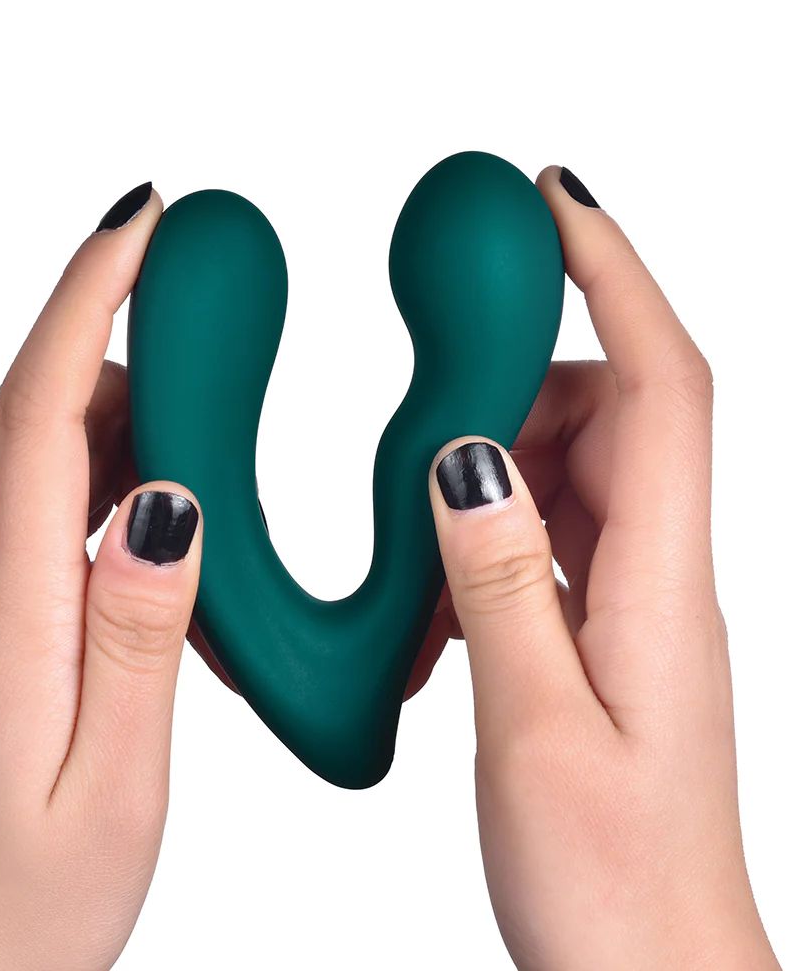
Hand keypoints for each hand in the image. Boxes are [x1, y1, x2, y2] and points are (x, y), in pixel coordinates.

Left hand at [0, 184, 203, 970]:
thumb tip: (170, 500)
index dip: (87, 297)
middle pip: (53, 420)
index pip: (39, 408)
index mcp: (13, 609)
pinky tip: (185, 569)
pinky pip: (63, 531)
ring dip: (147, 447)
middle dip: (139, 354)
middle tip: (225, 331)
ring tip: (227, 482)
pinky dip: (130, 513)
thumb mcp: (109, 783)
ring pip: (64, 475)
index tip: (139, 220)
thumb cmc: (9, 911)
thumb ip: (144, 633)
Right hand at [427, 167, 778, 968]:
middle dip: (511, 393)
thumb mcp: (534, 729)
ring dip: (481, 484)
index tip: (553, 198)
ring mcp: (627, 598)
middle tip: (424, 431)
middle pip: (605, 412)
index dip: (614, 273)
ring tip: (422, 559)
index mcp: (658, 587)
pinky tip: (437, 611)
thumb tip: (469, 455)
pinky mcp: (595, 626)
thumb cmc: (613, 885)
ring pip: (562, 472)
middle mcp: (656, 574)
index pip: (661, 383)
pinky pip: (538, 538)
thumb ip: (497, 581)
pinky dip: (478, 545)